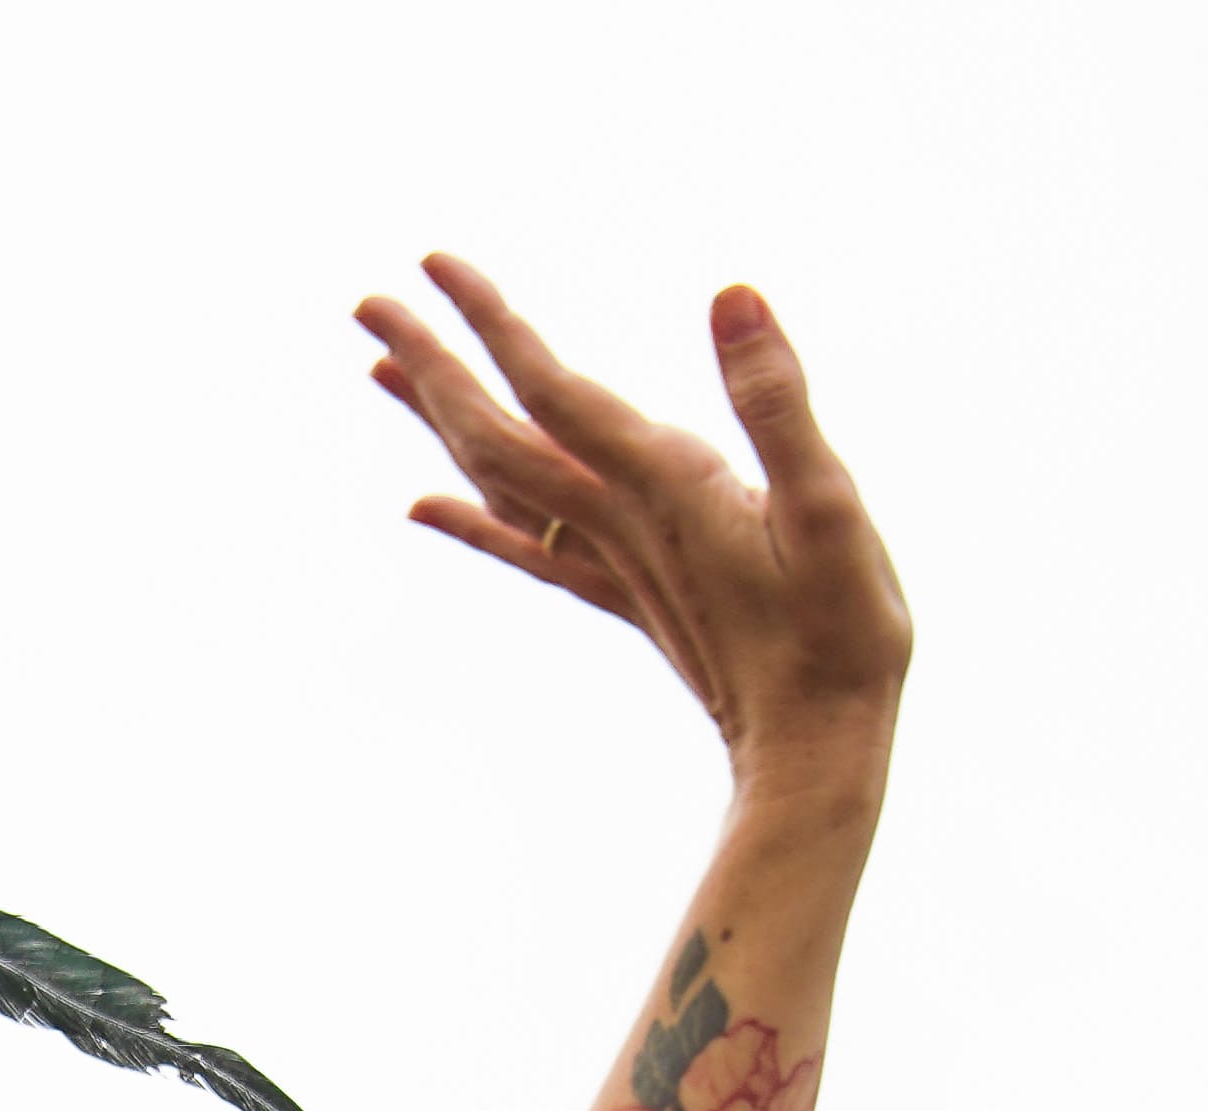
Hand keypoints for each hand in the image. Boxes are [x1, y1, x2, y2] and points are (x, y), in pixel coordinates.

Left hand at [361, 256, 911, 799]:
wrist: (816, 751)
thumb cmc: (840, 632)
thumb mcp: (830, 504)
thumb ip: (775, 400)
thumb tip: (732, 296)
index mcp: (658, 484)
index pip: (549, 386)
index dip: (489, 322)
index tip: (432, 262)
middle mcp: (616, 519)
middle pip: (496, 430)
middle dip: (432, 362)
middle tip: (366, 302)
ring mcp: (612, 560)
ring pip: (499, 478)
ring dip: (439, 419)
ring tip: (383, 366)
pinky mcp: (625, 593)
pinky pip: (525, 546)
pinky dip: (467, 517)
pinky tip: (422, 502)